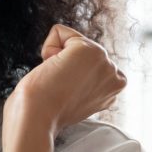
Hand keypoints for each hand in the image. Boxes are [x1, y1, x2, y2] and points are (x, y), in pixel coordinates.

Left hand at [4, 24, 126, 137]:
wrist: (36, 120)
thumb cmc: (42, 114)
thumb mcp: (73, 97)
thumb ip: (81, 82)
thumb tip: (72, 70)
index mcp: (112, 90)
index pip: (85, 63)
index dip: (66, 76)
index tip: (64, 96)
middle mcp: (115, 76)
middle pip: (79, 48)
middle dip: (63, 64)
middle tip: (59, 89)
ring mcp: (105, 63)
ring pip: (71, 40)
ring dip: (56, 57)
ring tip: (57, 82)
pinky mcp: (90, 50)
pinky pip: (59, 31)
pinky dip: (48, 48)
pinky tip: (52, 71)